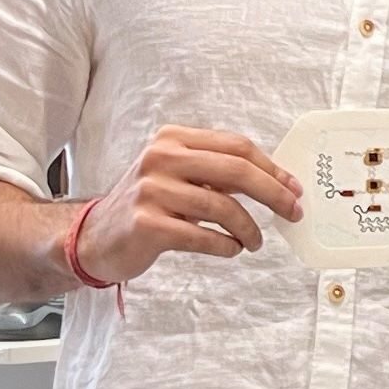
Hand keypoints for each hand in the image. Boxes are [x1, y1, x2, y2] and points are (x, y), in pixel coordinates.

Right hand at [73, 125, 301, 278]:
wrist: (95, 237)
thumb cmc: (147, 207)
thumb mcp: (178, 176)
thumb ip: (216, 173)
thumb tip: (275, 184)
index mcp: (173, 139)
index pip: (235, 146)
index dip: (271, 168)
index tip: (293, 188)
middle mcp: (161, 158)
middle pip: (236, 170)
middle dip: (273, 193)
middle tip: (292, 213)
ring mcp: (151, 190)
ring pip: (222, 207)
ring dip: (249, 229)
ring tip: (254, 242)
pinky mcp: (147, 224)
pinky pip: (202, 236)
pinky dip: (225, 245)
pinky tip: (231, 249)